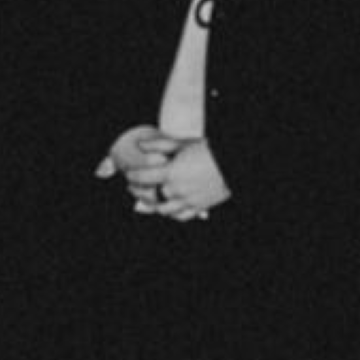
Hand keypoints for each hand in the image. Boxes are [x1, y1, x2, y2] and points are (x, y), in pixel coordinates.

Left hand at [98, 126, 227, 220]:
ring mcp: (188, 201)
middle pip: (151, 196)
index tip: (128, 175)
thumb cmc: (207, 150)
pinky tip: (168, 208)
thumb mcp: (182, 144)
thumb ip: (159, 144)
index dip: (132, 177)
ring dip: (155, 205)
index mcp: (171, 173)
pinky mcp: (198, 207)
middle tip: (134, 187)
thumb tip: (140, 145)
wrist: (232, 164)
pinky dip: (172, 213)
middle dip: (140, 191)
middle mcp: (177, 190)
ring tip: (150, 199)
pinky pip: (181, 216)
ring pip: (164, 210)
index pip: (143, 178)